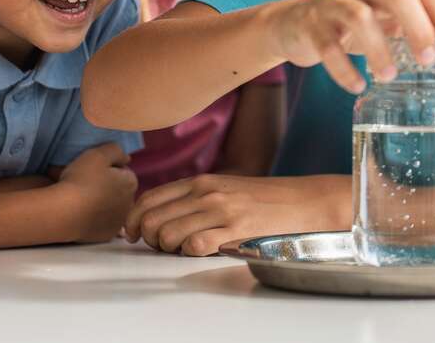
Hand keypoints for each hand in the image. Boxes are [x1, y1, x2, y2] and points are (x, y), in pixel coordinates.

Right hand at [56, 143, 137, 242]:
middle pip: (119, 190)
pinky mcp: (107, 235)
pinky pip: (104, 223)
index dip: (108, 169)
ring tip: (83, 199)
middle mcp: (131, 203)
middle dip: (108, 186)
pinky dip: (97, 218)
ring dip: (103, 203)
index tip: (93, 171)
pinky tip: (84, 214)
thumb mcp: (98, 154)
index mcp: (131, 182)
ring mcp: (120, 221)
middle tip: (86, 184)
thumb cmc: (81, 180)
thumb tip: (126, 158)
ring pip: (112, 207)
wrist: (64, 213)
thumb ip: (115, 150)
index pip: (123, 171)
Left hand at [125, 174, 347, 256]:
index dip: (131, 220)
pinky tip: (202, 250)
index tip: (132, 235)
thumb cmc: (262, 199)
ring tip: (182, 249)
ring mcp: (220, 210)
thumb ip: (194, 197)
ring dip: (167, 249)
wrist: (302, 201)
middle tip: (162, 246)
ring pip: (167, 234)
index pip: (149, 199)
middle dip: (147, 239)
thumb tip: (160, 216)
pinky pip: (195, 245)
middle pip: (151, 220)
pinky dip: (189, 252)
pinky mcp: (235, 230)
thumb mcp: (224, 187)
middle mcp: (206, 193)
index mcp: (200, 181)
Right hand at [271, 0, 434, 92]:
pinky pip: (326, 43)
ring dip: (378, 48)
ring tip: (389, 77)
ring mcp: (335, 3)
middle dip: (416, 27)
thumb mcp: (401, 21)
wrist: (298, 24)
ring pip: (358, 15)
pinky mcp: (312, 24)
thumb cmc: (359, 22)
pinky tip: (357, 86)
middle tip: (427, 63)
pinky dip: (342, 66)